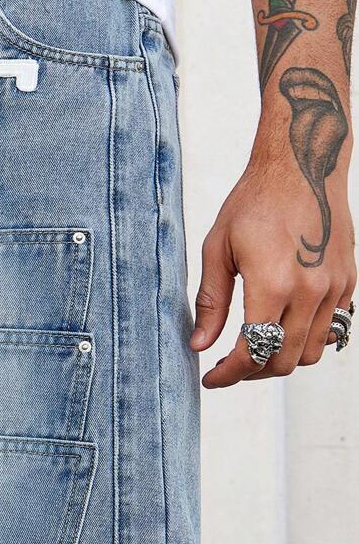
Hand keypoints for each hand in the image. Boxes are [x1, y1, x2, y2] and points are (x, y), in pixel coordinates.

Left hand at [191, 141, 355, 388]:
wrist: (302, 165)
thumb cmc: (254, 201)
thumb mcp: (218, 248)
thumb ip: (211, 302)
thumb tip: (199, 345)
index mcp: (272, 284)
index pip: (252, 352)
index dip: (228, 375)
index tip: (210, 379)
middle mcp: (310, 291)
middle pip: (283, 362)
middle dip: (252, 373)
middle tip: (228, 367)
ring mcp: (335, 287)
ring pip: (311, 352)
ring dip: (281, 360)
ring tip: (254, 349)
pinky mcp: (348, 281)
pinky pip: (332, 330)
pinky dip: (306, 340)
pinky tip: (282, 328)